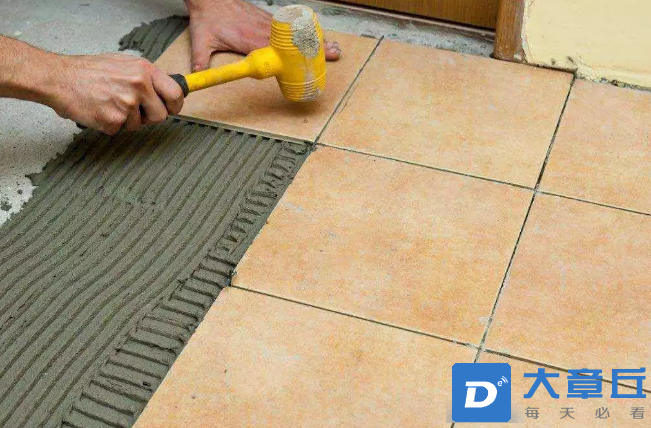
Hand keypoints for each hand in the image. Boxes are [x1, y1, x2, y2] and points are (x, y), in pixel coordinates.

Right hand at [46, 53, 183, 134]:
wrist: (60, 78)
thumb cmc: (89, 71)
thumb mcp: (123, 64)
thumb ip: (145, 78)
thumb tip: (165, 92)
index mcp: (144, 70)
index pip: (175, 94)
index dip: (175, 105)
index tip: (171, 109)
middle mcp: (139, 86)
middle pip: (160, 115)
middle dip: (149, 117)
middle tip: (133, 109)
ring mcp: (127, 104)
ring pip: (139, 125)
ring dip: (126, 120)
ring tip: (108, 103)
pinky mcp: (114, 120)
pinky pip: (120, 130)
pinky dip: (111, 124)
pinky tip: (100, 110)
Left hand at [185, 0, 340, 71]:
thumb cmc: (208, 18)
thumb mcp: (201, 40)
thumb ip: (200, 60)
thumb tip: (196, 76)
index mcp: (249, 39)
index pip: (276, 51)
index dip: (293, 58)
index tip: (306, 64)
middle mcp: (262, 30)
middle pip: (293, 42)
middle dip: (315, 49)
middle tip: (334, 54)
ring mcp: (267, 23)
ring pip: (295, 34)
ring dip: (315, 40)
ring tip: (334, 47)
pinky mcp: (267, 19)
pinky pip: (290, 27)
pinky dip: (305, 32)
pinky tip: (317, 37)